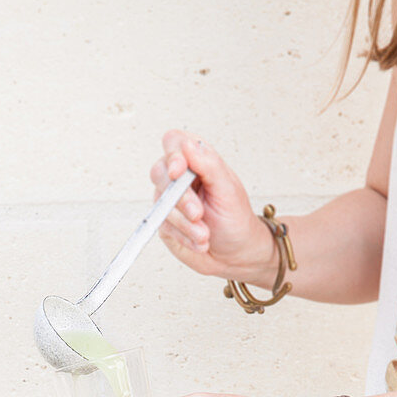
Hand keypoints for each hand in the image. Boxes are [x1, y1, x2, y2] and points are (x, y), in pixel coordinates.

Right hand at [151, 130, 275, 282]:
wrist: (235, 254)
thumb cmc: (235, 219)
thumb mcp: (228, 189)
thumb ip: (209, 164)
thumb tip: (188, 145)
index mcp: (197, 161)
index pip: (174, 143)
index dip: (173, 154)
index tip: (178, 171)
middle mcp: (180, 179)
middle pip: (160, 172)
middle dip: (180, 197)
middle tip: (198, 213)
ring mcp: (170, 201)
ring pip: (162, 204)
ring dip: (185, 223)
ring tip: (205, 234)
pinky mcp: (165, 223)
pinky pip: (164, 226)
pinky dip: (183, 236)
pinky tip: (199, 241)